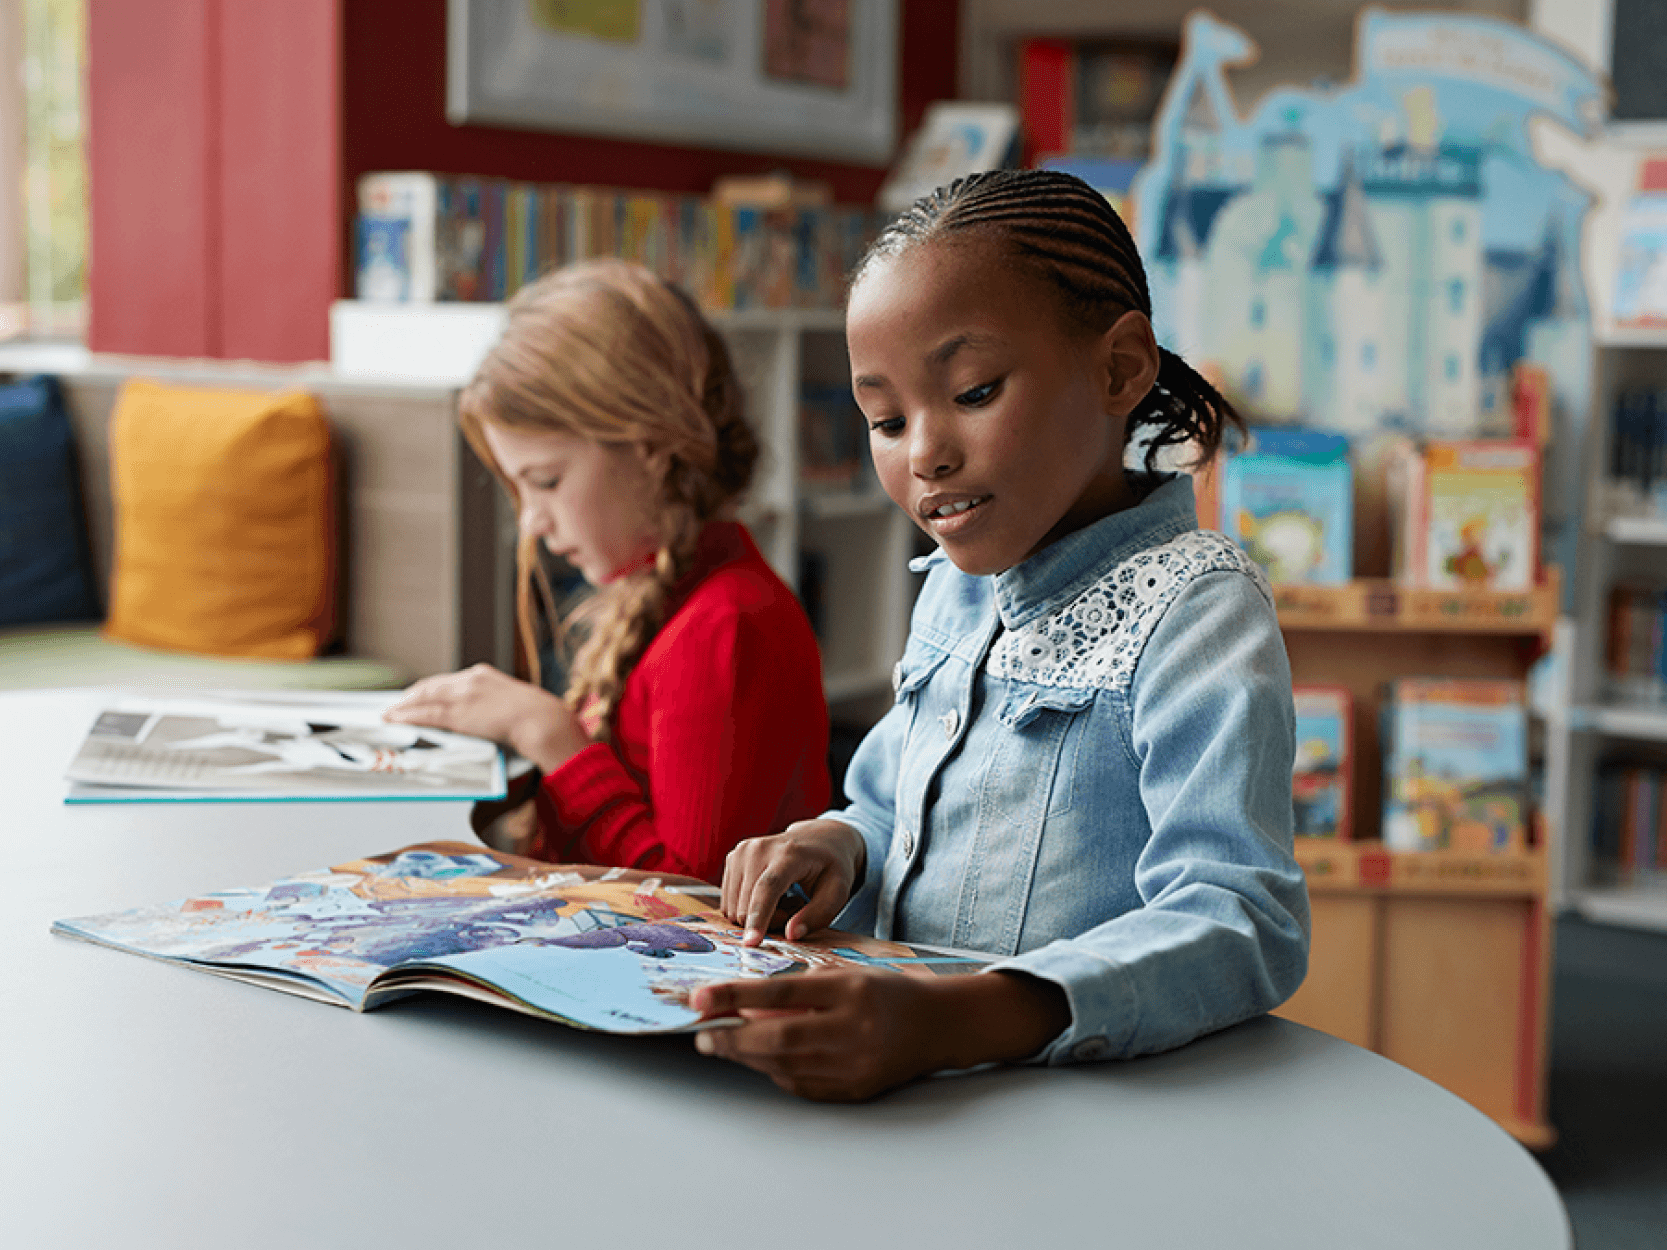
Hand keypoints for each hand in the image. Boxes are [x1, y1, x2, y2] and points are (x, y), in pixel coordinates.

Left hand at [384, 663, 586, 773]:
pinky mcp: (458, 714)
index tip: (417, 696)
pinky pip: (426, 714)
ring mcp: (462, 696)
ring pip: (423, 699)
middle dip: (410, 696)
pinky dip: (408, 716)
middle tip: (396, 705)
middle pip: (430, 686)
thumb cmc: (534, 716)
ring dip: (403, 707)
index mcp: (481, 674)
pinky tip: (397, 720)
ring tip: (390, 715)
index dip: (428, 689)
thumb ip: (492, 704)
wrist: (540, 720)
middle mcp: (468, 680)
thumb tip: (486, 715)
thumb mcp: (510, 701)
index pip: (446, 681)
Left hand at [690, 969, 946, 1100]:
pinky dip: (776, 1072)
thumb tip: (743, 1005)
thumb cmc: (886, 992)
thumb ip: (800, 988)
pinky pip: (802, 1085)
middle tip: (701, 1033)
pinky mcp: (855, 1090)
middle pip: (779, 1038)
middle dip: (732, 1038)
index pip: (781, 993)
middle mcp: (853, 1029)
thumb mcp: (846, 975)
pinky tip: (762, 1060)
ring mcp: (855, 1065)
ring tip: (722, 1045)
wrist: (937, 1025)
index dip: (735, 997)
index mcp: (849, 991)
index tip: (700, 999)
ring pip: (786, 1065)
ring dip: (747, 1057)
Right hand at [721, 818, 865, 944]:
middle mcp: (759, 849)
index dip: (759, 917)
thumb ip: (818, 915)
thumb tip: (791, 935)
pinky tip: (771, 894)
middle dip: (769, 921)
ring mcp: (742, 852)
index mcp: (789, 854)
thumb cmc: (831, 867)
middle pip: (747, 905)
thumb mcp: (838, 892)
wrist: (819, 838)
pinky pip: (730, 902)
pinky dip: (749, 907)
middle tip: (796, 907)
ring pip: (735, 908)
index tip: (751, 943)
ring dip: (758, 915)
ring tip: (785, 898)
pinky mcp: (732, 858)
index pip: (768, 888)